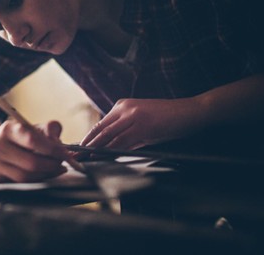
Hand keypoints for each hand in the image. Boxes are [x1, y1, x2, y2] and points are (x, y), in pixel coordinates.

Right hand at [0, 119, 69, 182]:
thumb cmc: (19, 136)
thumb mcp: (33, 126)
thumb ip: (50, 128)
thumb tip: (59, 144)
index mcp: (8, 129)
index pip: (32, 140)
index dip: (52, 149)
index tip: (65, 153)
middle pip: (31, 163)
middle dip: (52, 165)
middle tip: (62, 163)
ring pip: (27, 177)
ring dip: (46, 174)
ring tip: (55, 168)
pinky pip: (22, 185)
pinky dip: (37, 180)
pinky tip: (43, 174)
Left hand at [80, 98, 198, 150]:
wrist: (190, 111)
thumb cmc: (168, 119)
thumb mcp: (143, 125)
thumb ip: (128, 134)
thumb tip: (113, 148)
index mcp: (122, 106)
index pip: (101, 124)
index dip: (88, 138)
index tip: (78, 149)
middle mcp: (125, 108)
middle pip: (101, 129)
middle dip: (86, 145)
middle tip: (73, 156)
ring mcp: (133, 116)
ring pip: (109, 135)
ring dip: (94, 149)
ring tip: (83, 159)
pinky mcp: (142, 125)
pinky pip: (122, 140)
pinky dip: (110, 150)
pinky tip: (101, 156)